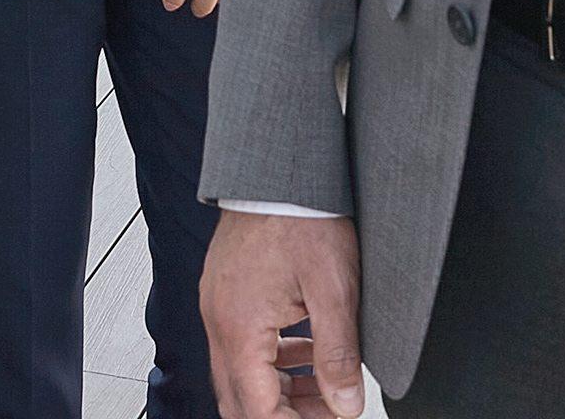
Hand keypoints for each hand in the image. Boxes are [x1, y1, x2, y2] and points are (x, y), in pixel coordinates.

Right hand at [205, 209, 364, 418]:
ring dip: (278, 390)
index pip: (257, 408)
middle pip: (238, 398)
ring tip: (324, 388)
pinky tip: (305, 351)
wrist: (278, 169)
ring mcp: (218, 304)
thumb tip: (346, 404)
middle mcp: (219, 320)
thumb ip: (338, 354)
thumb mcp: (334, 290)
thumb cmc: (304, 217)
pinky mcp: (226, 291)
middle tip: (326, 412)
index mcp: (240, 326)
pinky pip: (241, 343)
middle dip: (282, 414)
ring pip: (239, 373)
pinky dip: (271, 361)